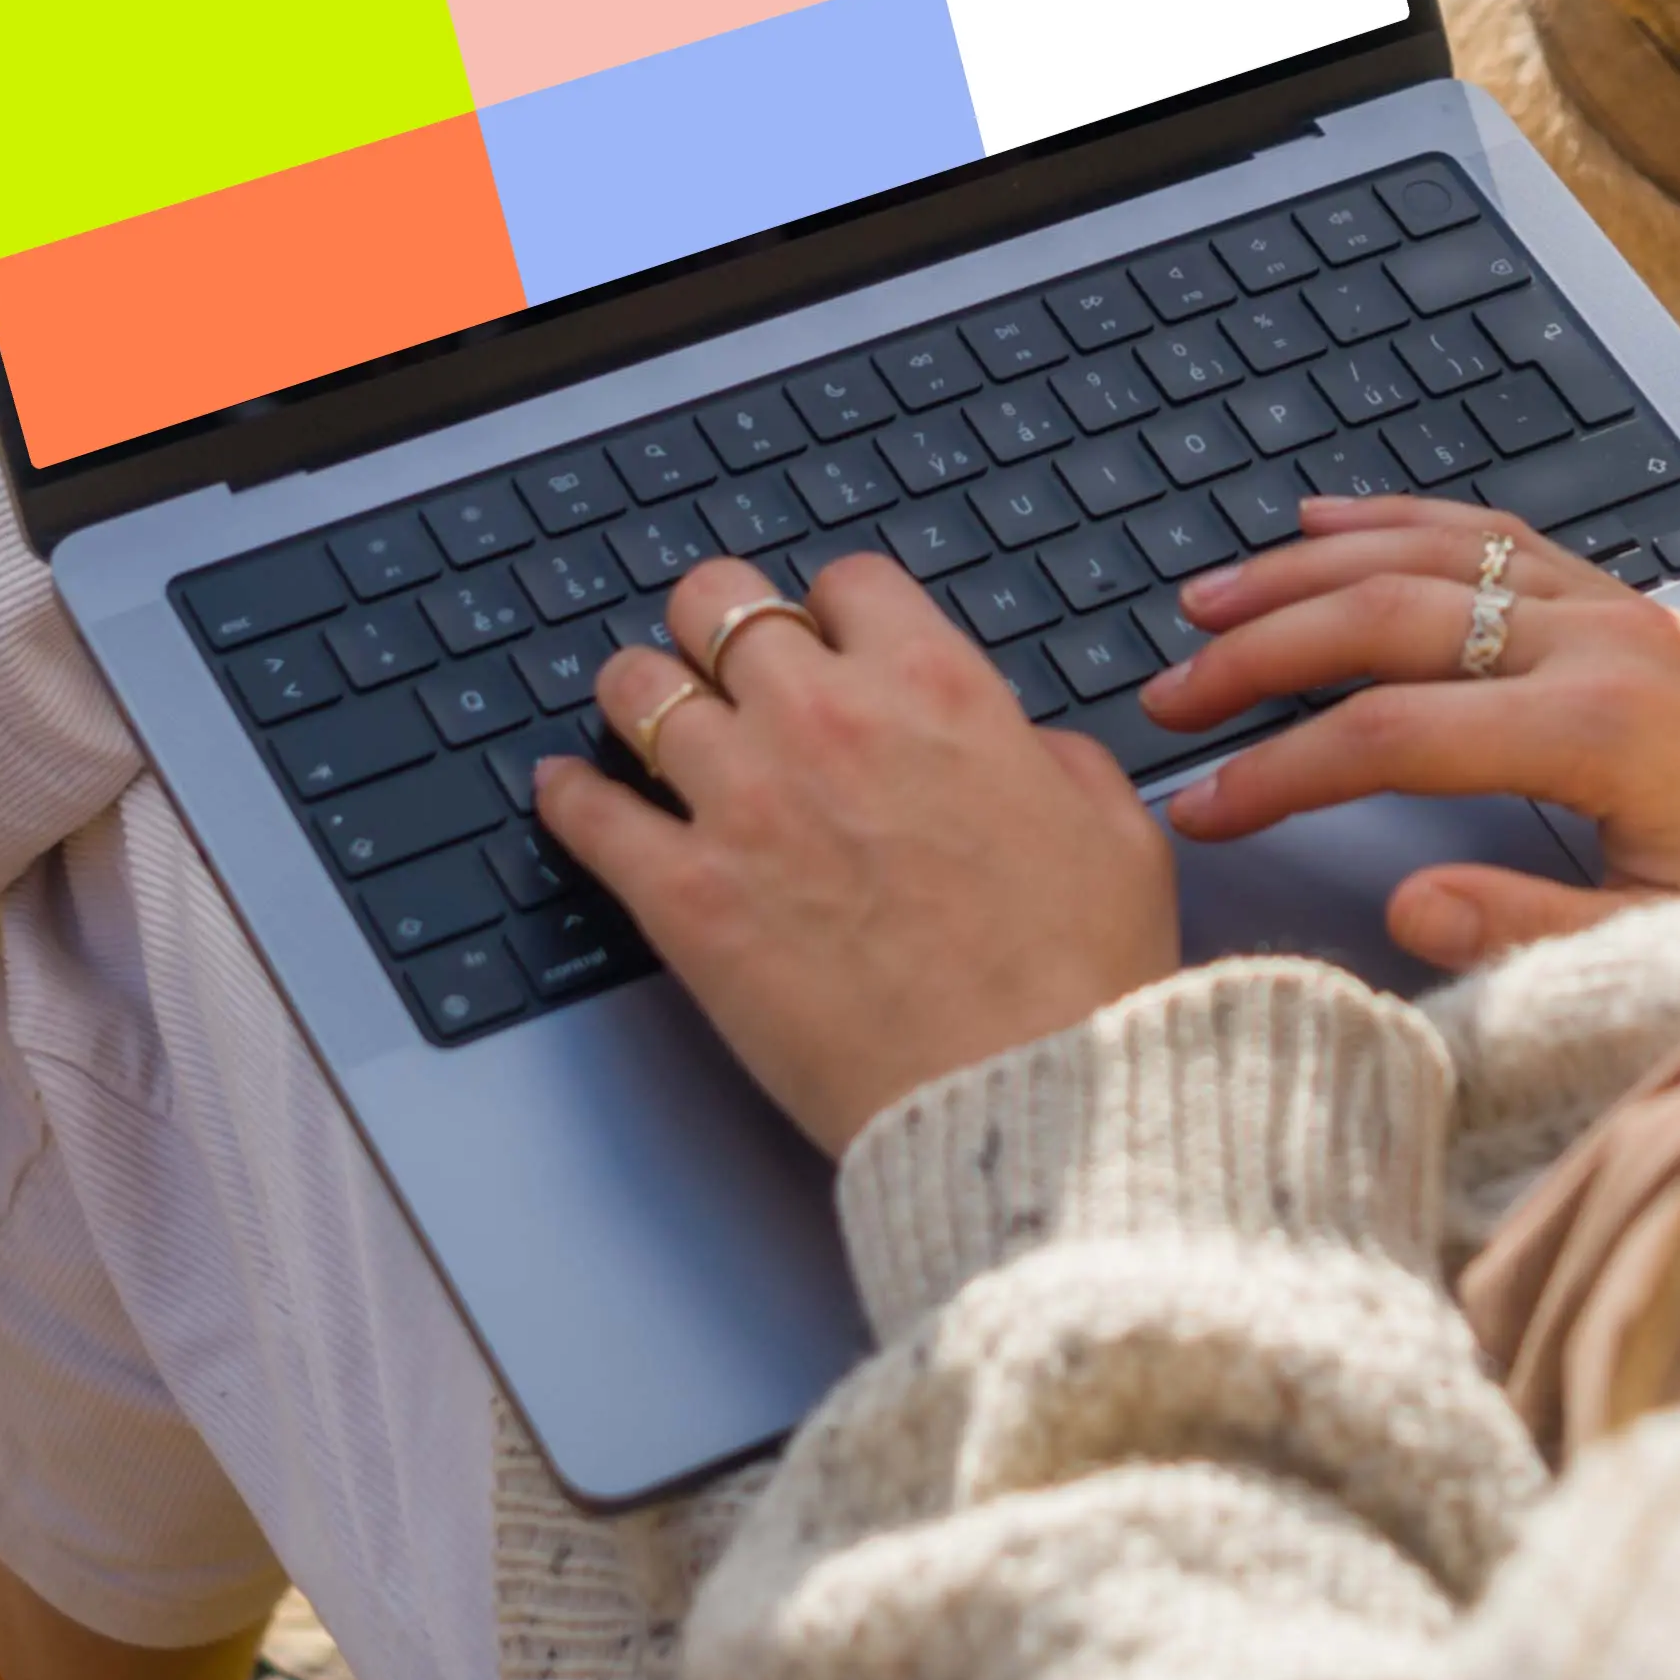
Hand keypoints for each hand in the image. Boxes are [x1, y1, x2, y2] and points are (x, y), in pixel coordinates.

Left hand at [532, 553, 1180, 1154]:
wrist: (1023, 1096)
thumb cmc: (1078, 979)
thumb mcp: (1111, 829)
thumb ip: (1048, 756)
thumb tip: (1013, 747)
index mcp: (935, 689)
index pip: (845, 583)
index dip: (832, 612)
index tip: (824, 642)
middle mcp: (826, 720)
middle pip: (718, 602)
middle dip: (715, 623)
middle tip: (715, 658)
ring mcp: (744, 803)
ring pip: (638, 685)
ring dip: (639, 693)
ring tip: (639, 716)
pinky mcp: (686, 897)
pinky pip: (590, 815)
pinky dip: (569, 796)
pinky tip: (567, 792)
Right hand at [1130, 498, 1679, 972]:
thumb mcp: (1671, 945)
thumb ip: (1532, 927)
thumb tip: (1407, 907)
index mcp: (1600, 733)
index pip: (1390, 735)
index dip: (1280, 771)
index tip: (1199, 806)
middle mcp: (1604, 644)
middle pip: (1388, 620)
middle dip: (1263, 651)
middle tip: (1169, 690)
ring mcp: (1620, 609)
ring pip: (1433, 557)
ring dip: (1311, 568)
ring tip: (1211, 594)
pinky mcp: (1636, 604)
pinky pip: (1497, 536)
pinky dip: (1402, 522)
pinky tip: (1335, 522)